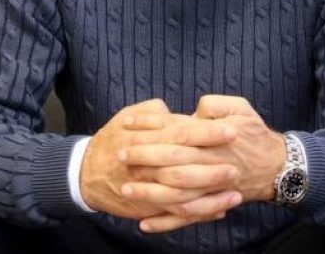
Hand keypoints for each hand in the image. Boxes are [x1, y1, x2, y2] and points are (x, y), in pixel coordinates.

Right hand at [79, 99, 240, 221]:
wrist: (85, 173)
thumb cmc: (112, 140)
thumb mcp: (126, 116)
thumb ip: (151, 111)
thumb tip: (170, 109)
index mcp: (148, 137)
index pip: (183, 132)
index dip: (208, 132)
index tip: (232, 130)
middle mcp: (149, 164)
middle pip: (185, 165)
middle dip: (213, 166)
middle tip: (238, 164)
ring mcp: (150, 188)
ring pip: (184, 195)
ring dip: (211, 195)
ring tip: (236, 193)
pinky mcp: (150, 207)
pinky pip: (177, 214)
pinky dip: (200, 214)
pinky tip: (220, 210)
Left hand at [122, 95, 285, 231]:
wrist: (276, 166)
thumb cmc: (254, 134)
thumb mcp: (241, 108)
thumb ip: (216, 104)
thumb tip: (195, 108)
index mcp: (213, 138)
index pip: (176, 132)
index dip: (151, 127)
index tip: (127, 123)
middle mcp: (210, 164)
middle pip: (172, 163)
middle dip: (144, 158)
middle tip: (120, 154)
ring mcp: (210, 188)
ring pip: (176, 195)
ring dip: (149, 193)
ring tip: (125, 189)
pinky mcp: (211, 205)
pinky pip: (186, 217)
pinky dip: (165, 223)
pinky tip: (144, 224)